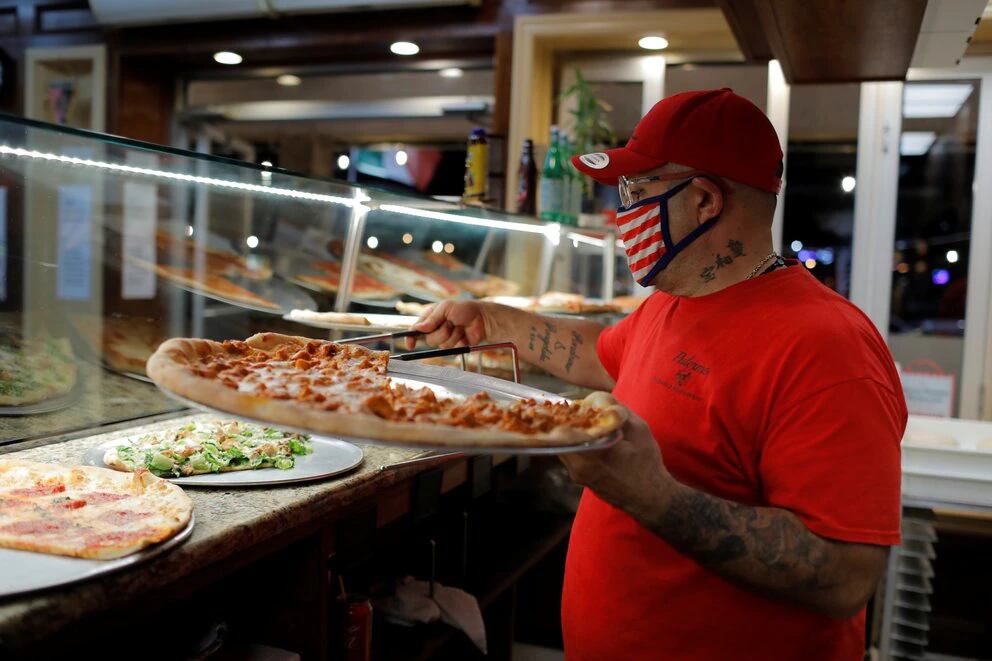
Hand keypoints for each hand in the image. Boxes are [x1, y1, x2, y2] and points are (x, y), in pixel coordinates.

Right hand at [405, 300, 491, 349]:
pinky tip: (464, 334)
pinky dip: (459, 340)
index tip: (410, 344)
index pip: (416, 330)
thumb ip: (432, 318)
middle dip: (441, 332)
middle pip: (429, 340)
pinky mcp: (454, 346)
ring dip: (452, 335)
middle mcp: (435, 329)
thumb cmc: (464, 309)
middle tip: (450, 323)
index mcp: (430, 318)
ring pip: (441, 344)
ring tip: (459, 326)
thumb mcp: (446, 308)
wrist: (482, 318)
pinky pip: (452, 348)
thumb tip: (418, 328)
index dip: (411, 338)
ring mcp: (445, 339)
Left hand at [558, 408, 676, 522]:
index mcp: (593, 452)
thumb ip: (618, 412)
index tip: (576, 404)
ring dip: (569, 432)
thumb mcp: (639, 431)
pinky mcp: (579, 478)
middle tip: (576, 410)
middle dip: (566, 420)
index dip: (568, 412)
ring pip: (563, 445)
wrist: (649, 498)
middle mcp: (579, 465)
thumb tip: (599, 399)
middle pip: (560, 436)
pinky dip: (574, 443)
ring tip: (582, 421)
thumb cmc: (647, 465)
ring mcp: (576, 474)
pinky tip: (587, 436)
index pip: (566, 426)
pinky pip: (569, 454)